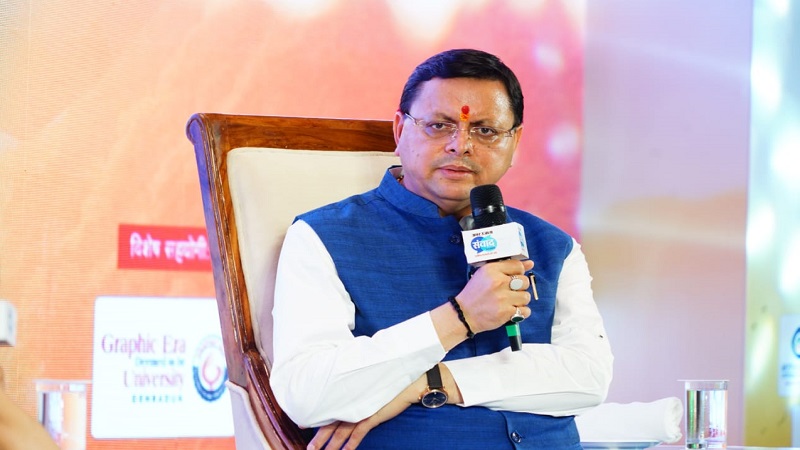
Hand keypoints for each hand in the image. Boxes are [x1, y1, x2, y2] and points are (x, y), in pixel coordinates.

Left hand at [306, 375, 423, 449]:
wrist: (406, 382)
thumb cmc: (387, 382)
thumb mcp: (367, 386)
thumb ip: (356, 393)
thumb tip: (347, 397)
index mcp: (348, 395)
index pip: (327, 408)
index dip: (314, 418)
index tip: (301, 425)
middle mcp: (351, 402)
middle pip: (330, 423)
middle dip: (319, 438)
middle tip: (309, 449)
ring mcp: (361, 410)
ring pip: (341, 431)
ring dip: (331, 445)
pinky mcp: (372, 415)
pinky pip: (358, 433)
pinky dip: (350, 444)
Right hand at [455, 259, 532, 333]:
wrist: (464, 314)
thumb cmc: (475, 294)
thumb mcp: (485, 275)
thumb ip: (507, 267)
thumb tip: (530, 263)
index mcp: (492, 270)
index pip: (518, 266)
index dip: (519, 272)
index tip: (514, 278)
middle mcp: (498, 282)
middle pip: (525, 281)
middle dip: (520, 287)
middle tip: (510, 291)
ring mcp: (503, 298)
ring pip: (526, 296)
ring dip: (520, 300)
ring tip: (510, 302)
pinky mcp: (506, 312)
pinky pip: (525, 310)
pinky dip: (521, 312)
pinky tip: (512, 311)